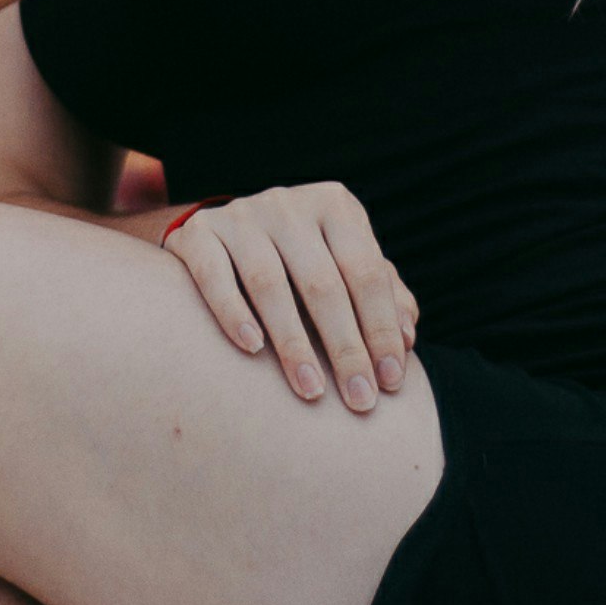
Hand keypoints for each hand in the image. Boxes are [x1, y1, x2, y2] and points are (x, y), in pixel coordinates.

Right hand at [160, 182, 418, 413]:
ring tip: (311, 390)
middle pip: (322, 283)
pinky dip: (233, 313)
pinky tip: (253, 350)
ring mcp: (240, 214)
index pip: (366, 272)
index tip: (391, 382)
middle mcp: (289, 204)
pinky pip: (215, 276)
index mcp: (335, 206)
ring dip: (293, 343)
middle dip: (345, 348)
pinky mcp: (198, 233)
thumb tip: (407, 336)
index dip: (381, 329)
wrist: (223, 235)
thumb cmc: (302, 264)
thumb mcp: (345, 267)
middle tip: (359, 400)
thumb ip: (383, 297)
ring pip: (269, 283)